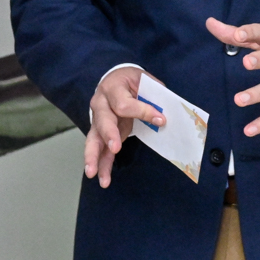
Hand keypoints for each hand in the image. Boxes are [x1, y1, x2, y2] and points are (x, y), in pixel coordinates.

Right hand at [85, 66, 164, 187]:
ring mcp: (98, 120)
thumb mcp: (144, 81)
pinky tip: (102, 179)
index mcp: (113, 88)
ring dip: (94, 156)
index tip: (161, 119)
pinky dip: (100, 165)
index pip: (125, 103)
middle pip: (103, 120)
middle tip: (115, 148)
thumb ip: (153, 95)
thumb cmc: (132, 81)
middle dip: (109, 134)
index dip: (143, 111)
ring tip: (93, 173)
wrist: (115, 79)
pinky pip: (99, 150)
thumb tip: (165, 112)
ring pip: (93, 138)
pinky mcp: (100, 133)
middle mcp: (101, 103)